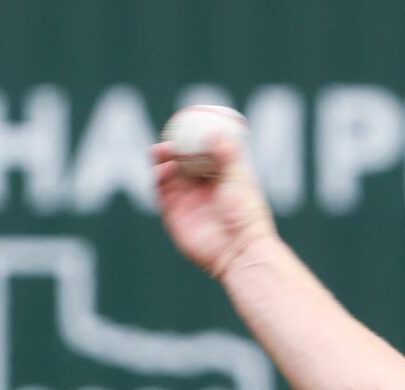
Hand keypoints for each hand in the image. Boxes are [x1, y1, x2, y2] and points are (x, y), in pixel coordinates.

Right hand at [149, 117, 277, 281]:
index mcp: (220, 176)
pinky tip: (163, 170)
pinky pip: (160, 192)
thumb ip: (228, 155)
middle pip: (180, 159)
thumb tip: (216, 130)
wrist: (239, 251)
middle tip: (169, 134)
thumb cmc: (246, 216)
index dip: (192, 137)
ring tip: (162, 151)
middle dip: (172, 145)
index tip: (187, 122)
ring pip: (167, 173)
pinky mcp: (173, 214)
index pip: (202, 151)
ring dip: (161, 160)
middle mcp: (201, 187)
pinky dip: (158, 178)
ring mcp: (186, 200)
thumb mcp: (239, 179)